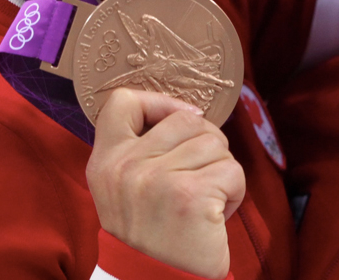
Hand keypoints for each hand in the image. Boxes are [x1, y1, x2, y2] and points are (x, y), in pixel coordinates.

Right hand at [86, 88, 243, 279]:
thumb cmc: (152, 235)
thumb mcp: (124, 189)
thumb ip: (140, 149)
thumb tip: (188, 113)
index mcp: (105, 162)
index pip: (122, 102)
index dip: (159, 103)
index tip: (179, 120)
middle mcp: (125, 167)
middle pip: (185, 118)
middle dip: (205, 144)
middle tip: (198, 179)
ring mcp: (156, 180)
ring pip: (214, 142)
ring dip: (220, 172)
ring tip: (204, 202)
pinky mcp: (190, 196)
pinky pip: (232, 170)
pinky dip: (233, 193)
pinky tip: (214, 216)